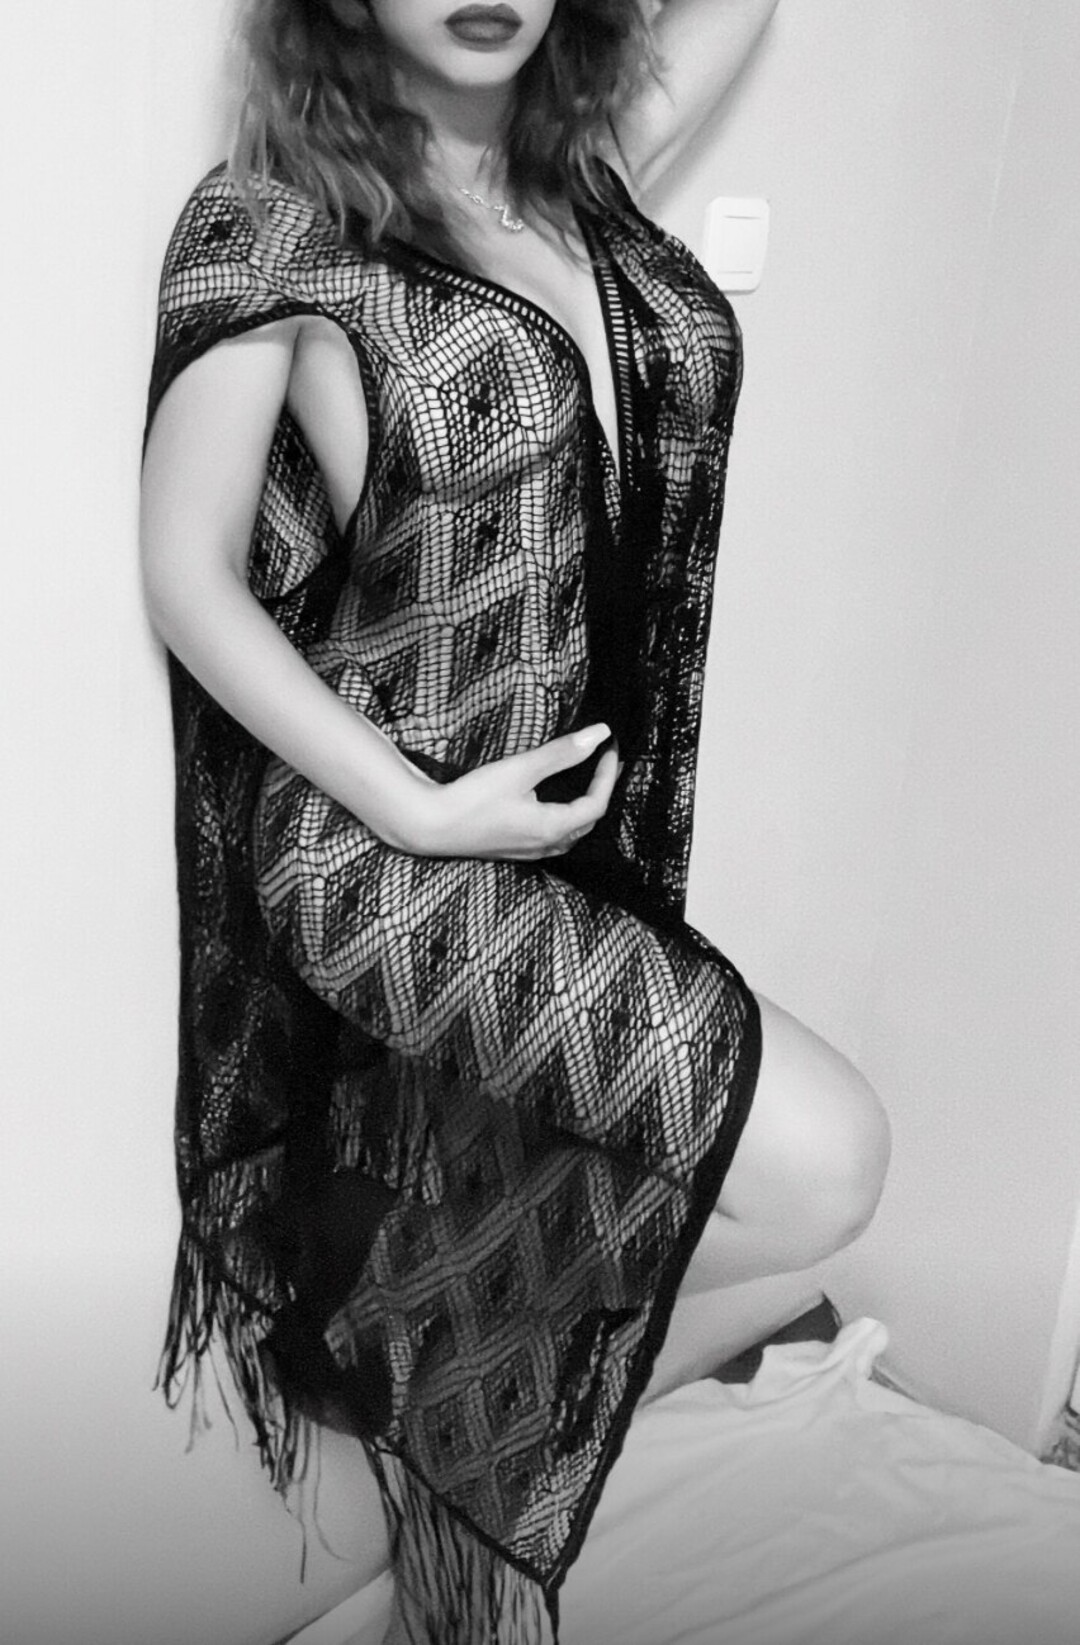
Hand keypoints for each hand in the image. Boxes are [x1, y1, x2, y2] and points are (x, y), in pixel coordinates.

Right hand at [409, 724, 620, 860]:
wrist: (430, 826)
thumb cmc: (472, 798)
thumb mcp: (520, 770)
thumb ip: (561, 753)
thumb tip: (599, 735)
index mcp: (553, 828)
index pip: (597, 803)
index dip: (608, 775)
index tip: (610, 748)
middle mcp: (546, 845)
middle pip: (588, 821)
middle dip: (601, 790)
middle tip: (606, 762)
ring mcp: (530, 851)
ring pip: (572, 832)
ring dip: (584, 807)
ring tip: (587, 781)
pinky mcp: (514, 849)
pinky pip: (554, 837)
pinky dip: (565, 817)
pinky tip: (555, 804)